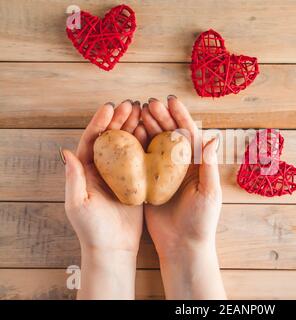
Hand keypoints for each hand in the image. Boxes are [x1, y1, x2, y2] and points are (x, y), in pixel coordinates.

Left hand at [62, 100, 145, 298]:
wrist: (113, 248)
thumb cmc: (92, 229)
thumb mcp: (79, 204)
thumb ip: (73, 178)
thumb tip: (66, 151)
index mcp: (86, 170)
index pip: (92, 140)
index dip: (101, 122)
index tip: (111, 107)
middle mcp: (103, 168)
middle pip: (111, 138)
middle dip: (120, 120)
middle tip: (132, 104)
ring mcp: (121, 174)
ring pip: (128, 145)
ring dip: (134, 127)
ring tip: (144, 112)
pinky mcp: (136, 181)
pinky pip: (142, 158)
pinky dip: (147, 144)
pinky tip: (154, 133)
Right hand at [141, 96, 225, 298]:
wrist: (183, 246)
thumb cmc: (202, 221)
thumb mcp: (209, 192)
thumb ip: (209, 166)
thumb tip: (213, 138)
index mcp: (196, 165)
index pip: (188, 135)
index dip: (180, 117)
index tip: (170, 100)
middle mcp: (179, 166)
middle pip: (169, 136)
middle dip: (160, 118)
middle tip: (148, 102)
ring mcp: (163, 174)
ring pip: (154, 145)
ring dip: (147, 128)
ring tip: (137, 112)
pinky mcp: (149, 185)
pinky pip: (141, 162)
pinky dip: (135, 148)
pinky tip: (126, 135)